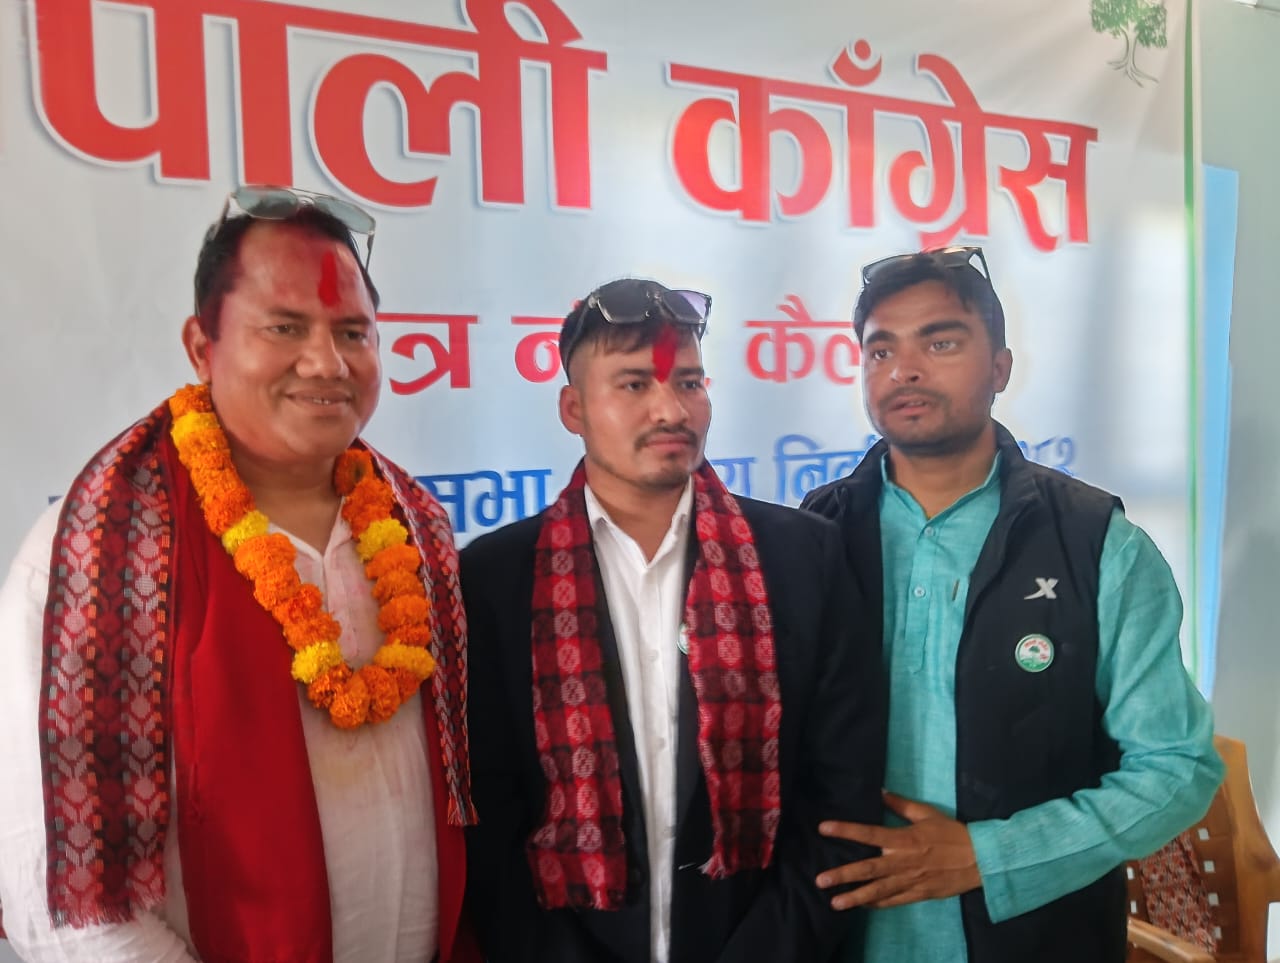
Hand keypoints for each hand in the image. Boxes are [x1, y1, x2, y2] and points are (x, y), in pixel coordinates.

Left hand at [814, 791, 981, 909]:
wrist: (979, 859)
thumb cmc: (952, 832)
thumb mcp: (926, 813)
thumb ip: (900, 804)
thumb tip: (879, 791)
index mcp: (904, 839)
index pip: (869, 833)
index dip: (846, 830)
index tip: (824, 828)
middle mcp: (903, 862)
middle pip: (868, 869)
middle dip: (843, 875)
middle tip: (820, 880)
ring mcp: (910, 881)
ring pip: (878, 891)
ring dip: (856, 897)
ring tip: (835, 903)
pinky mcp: (919, 894)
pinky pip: (894, 901)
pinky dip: (878, 904)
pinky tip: (862, 906)